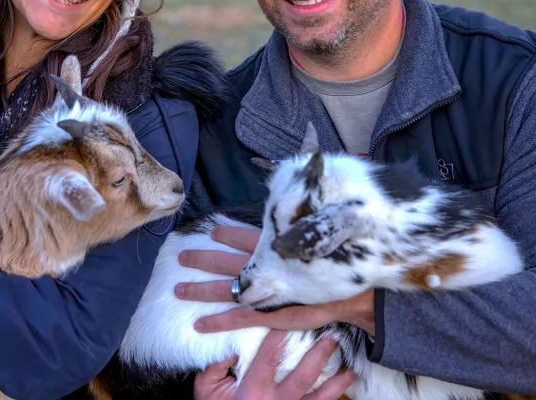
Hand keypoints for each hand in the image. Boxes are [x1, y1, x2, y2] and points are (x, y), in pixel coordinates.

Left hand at [175, 226, 375, 335]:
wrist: (356, 296)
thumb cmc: (339, 265)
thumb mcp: (317, 240)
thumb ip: (302, 230)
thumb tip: (296, 210)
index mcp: (275, 248)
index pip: (245, 237)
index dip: (227, 234)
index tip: (212, 232)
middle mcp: (265, 266)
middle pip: (225, 261)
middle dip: (201, 258)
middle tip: (180, 256)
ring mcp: (265, 292)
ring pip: (224, 288)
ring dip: (199, 288)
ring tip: (178, 288)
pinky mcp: (268, 315)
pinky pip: (237, 319)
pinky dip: (217, 322)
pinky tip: (199, 325)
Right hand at [193, 329, 355, 399]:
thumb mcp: (206, 386)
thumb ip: (216, 365)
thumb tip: (231, 344)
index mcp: (253, 389)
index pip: (271, 356)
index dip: (281, 333)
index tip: (293, 313)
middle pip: (304, 376)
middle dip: (320, 354)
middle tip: (333, 335)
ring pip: (320, 398)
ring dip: (337, 383)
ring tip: (351, 367)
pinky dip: (334, 398)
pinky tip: (346, 387)